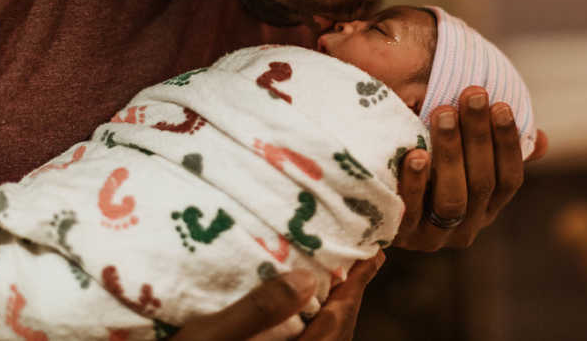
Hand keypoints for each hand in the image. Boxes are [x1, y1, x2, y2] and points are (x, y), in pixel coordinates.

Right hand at [171, 252, 383, 340]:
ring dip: (334, 310)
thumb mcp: (211, 337)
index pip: (336, 321)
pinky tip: (301, 306)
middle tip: (365, 259)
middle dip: (351, 296)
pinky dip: (313, 325)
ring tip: (338, 277)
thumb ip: (258, 310)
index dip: (357, 286)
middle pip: (336, 334)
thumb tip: (306, 277)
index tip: (375, 253)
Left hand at [393, 86, 547, 250]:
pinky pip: (412, 211)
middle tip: (470, 95)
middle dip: (478, 136)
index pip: (509, 178)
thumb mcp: (463, 159)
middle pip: (482, 183)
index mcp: (488, 208)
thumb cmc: (428, 171)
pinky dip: (415, 182)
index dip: (508, 142)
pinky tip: (415, 153)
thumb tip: (542, 140)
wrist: (373, 202)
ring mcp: (434, 236)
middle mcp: (467, 227)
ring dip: (451, 152)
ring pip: (452, 198)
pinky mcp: (402, 238)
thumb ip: (497, 149)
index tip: (500, 104)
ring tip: (443, 113)